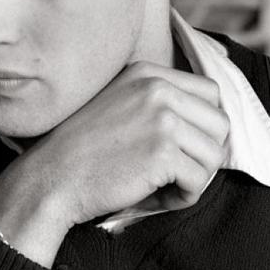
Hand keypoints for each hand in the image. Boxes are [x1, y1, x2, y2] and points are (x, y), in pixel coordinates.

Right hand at [0, 62, 228, 265]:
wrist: (49, 178)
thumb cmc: (82, 151)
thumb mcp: (119, 104)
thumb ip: (158, 101)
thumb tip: (211, 121)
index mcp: (148, 73)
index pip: (210, 93)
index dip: (204, 127)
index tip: (183, 148)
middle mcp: (158, 89)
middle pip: (220, 124)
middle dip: (203, 155)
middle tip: (174, 173)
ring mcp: (162, 119)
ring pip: (214, 155)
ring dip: (194, 178)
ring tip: (163, 186)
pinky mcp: (163, 152)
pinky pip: (199, 181)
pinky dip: (183, 197)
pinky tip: (157, 197)